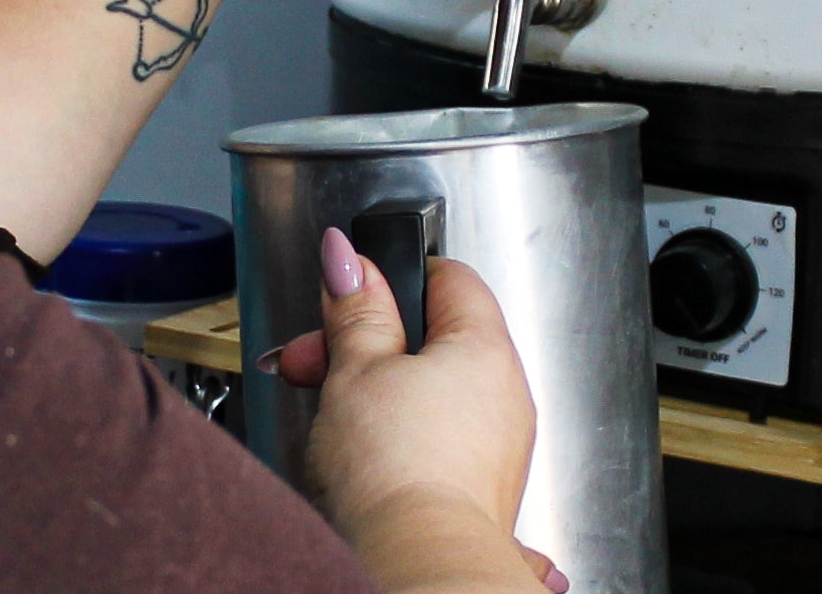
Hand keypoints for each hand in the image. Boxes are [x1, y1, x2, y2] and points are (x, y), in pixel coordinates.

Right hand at [291, 232, 554, 591]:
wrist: (415, 566)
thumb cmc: (395, 472)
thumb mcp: (357, 369)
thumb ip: (356, 307)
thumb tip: (348, 258)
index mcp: (484, 348)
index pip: (448, 277)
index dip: (391, 279)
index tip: (347, 295)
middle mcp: (504, 393)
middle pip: (432, 337)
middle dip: (365, 343)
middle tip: (317, 359)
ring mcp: (496, 446)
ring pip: (430, 390)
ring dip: (374, 391)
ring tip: (330, 411)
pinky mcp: (478, 488)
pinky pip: (436, 438)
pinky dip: (397, 435)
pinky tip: (359, 454)